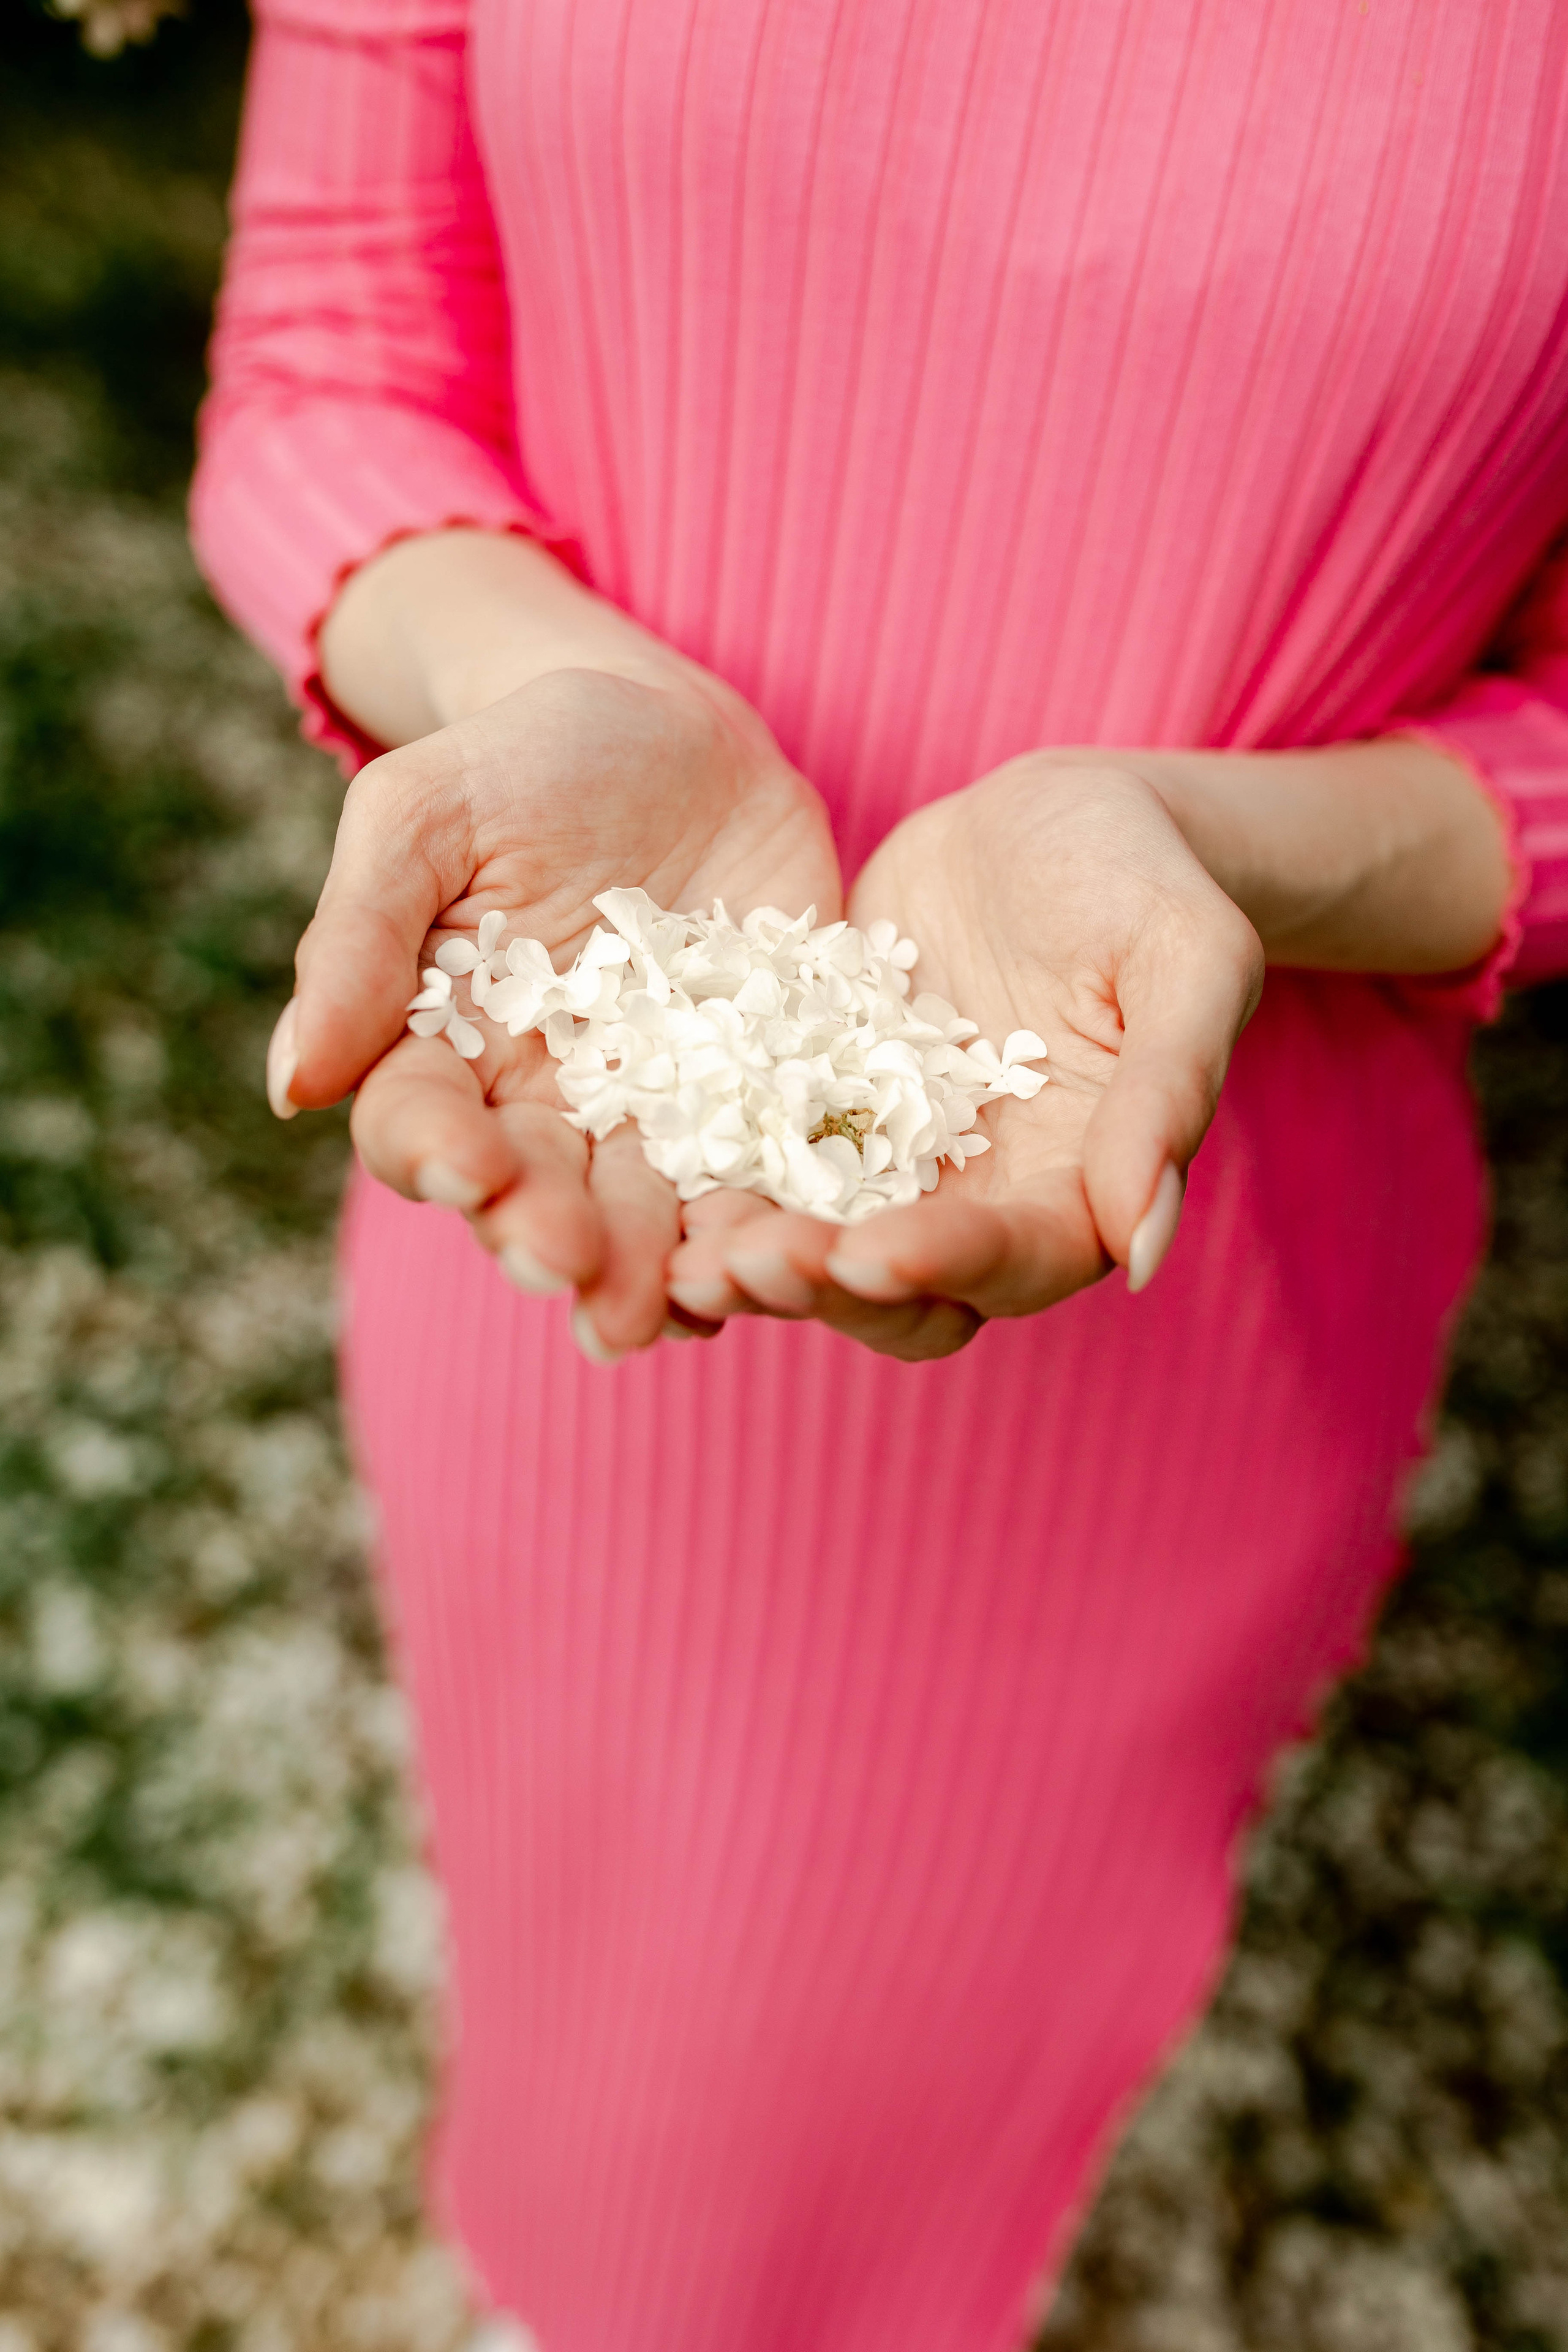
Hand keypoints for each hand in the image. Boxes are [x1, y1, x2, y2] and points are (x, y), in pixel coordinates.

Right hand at [269, 658, 839, 1356]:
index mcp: (444, 1048)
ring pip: (643, 1209)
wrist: (676, 729)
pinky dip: (764, 1219)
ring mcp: (654, 1108)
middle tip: (569, 1266)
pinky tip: (774, 1259)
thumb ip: (360, 937)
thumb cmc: (523, 759)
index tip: (466, 1173)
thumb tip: (290, 1082)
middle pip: (533, 1192)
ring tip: (667, 1307)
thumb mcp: (422, 815)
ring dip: (650, 1265)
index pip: (420, 1125)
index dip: (438, 1156)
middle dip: (548, 1234)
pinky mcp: (757, 1095)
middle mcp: (543, 1102)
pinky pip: (757, 1172)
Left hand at [665, 759, 1262, 1359]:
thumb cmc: (1144, 878)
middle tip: (734, 1265)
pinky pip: (761, 1161)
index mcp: (1079, 1187)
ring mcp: (893, 1159)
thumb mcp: (1185, 960)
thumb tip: (1145, 1252)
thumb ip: (1169, 1094)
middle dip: (820, 1286)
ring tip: (679, 1254)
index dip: (943, 1265)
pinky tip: (646, 1168)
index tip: (871, 1251)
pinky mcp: (821, 1104)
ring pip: (820, 1245)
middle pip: (901, 1288)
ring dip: (751, 1261)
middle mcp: (980, 1198)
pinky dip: (712, 1180)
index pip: (1014, 1261)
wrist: (1053, 817)